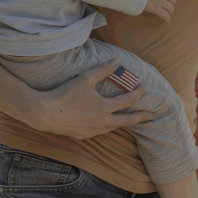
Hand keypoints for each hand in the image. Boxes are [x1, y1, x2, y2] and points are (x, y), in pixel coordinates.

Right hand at [30, 59, 153, 137]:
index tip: (146, 87)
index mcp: (104, 108)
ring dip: (124, 123)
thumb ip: (103, 70)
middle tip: (152, 115)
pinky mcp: (83, 136)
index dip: (139, 93)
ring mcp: (92, 131)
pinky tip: (106, 125)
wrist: (44, 114)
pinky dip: (107, 128)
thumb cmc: (65, 94)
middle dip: (141, 117)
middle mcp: (102, 123)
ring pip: (113, 128)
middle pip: (127, 121)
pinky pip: (100, 133)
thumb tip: (118, 61)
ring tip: (130, 120)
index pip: (128, 101)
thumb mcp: (85, 78)